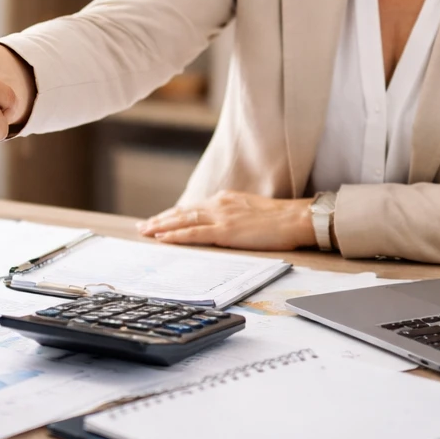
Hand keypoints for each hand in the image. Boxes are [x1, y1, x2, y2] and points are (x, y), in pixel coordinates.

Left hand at [137, 191, 316, 250]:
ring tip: (145, 232)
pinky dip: (176, 235)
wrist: (296, 218)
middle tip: (142, 226)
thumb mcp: (251, 211)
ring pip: (183, 221)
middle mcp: (219, 204)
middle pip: (182, 212)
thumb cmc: (280, 219)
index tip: (159, 220)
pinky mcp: (226, 230)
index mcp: (225, 200)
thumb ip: (233, 214)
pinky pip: (194, 233)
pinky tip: (162, 238)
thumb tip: (222, 225)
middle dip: (161, 220)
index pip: (193, 208)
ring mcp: (221, 216)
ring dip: (161, 227)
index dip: (173, 215)